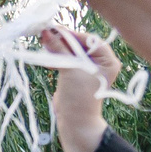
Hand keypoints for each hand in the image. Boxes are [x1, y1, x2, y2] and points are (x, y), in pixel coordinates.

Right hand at [42, 25, 118, 151]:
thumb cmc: (79, 96)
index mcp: (107, 60)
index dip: (72, 35)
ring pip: (70, 52)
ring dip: (57, 48)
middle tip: (46, 34)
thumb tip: (46, 31)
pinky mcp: (75, 75)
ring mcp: (87, 69)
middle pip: (79, 44)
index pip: (89, 40)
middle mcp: (100, 62)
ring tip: (43, 42)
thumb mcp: (70, 70)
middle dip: (62, 40)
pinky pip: (66, 60)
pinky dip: (56, 57)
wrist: (75, 122)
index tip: (55, 29)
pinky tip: (46, 55)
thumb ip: (59, 49)